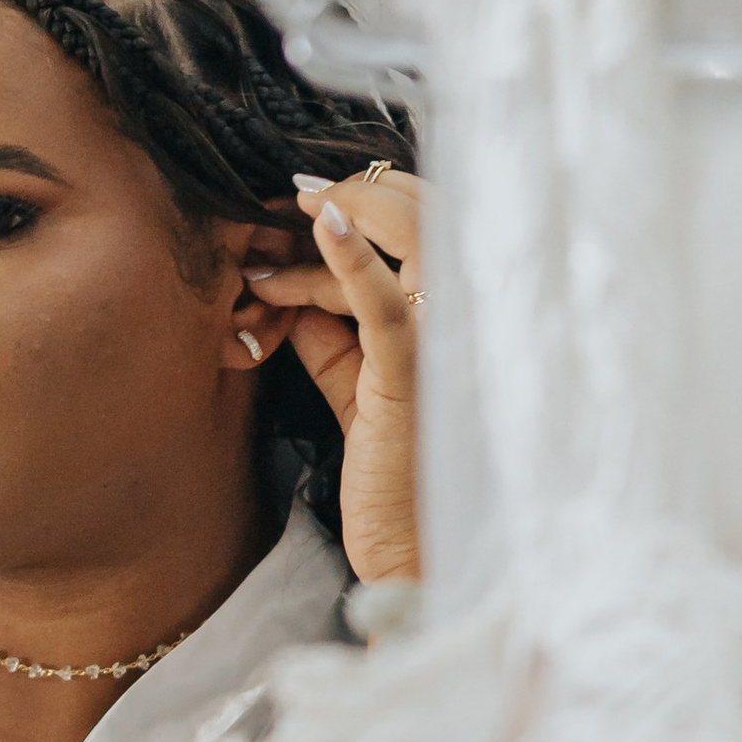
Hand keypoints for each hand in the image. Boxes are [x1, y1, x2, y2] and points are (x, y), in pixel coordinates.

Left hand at [248, 166, 422, 586]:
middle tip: (287, 199)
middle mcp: (466, 318)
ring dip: (339, 217)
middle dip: (356, 192)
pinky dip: (349, 255)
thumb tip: (293, 293)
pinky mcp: (412, 373)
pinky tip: (322, 222)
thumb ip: (333, 338)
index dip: (365, 206)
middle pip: (426, 214)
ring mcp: (446, 341)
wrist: (411, 549)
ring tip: (275, 233)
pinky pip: (380, 301)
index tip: (300, 207)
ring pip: (408, 238)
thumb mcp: (359, 390)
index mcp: (457, 319)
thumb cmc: (393, 475)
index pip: (423, 229)